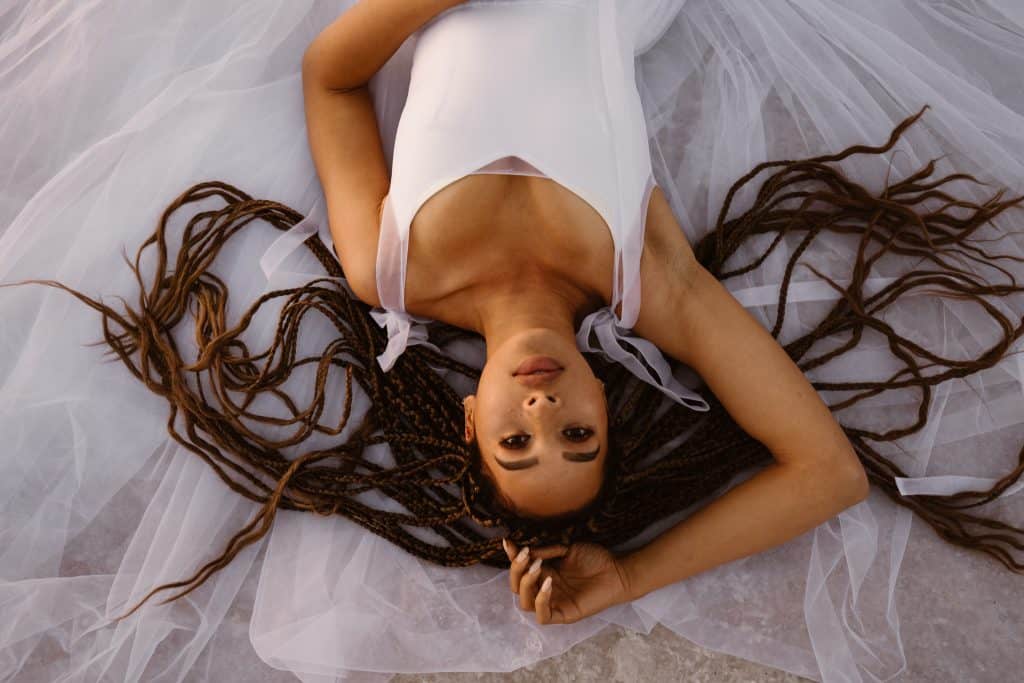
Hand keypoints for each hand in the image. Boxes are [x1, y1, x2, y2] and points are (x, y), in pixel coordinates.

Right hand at [502, 537, 632, 624]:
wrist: (618, 570)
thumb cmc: (595, 559)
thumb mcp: (566, 549)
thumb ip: (545, 551)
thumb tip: (522, 549)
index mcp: (543, 574)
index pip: (520, 570)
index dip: (512, 558)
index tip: (508, 542)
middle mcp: (544, 590)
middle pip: (517, 587)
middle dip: (516, 570)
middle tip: (526, 554)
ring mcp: (554, 603)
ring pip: (525, 603)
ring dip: (527, 584)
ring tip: (538, 566)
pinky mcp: (564, 615)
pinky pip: (543, 616)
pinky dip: (541, 600)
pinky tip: (549, 583)